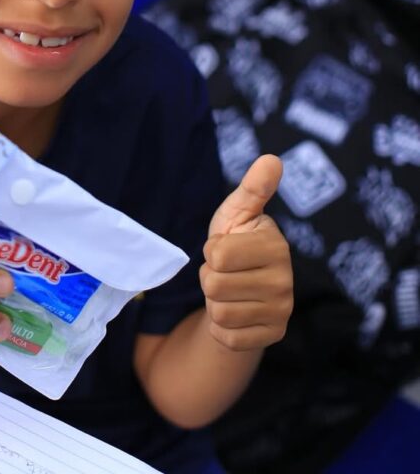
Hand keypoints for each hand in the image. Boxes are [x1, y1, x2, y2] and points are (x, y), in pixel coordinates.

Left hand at [199, 154, 292, 351]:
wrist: (240, 288)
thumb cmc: (235, 242)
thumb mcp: (237, 213)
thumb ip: (252, 188)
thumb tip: (272, 158)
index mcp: (276, 245)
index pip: (217, 255)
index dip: (211, 251)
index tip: (225, 247)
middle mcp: (286, 280)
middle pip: (215, 285)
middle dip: (210, 277)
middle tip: (226, 272)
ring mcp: (282, 311)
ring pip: (219, 312)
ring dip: (214, 301)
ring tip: (230, 290)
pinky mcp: (273, 337)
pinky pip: (227, 336)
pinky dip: (221, 327)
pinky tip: (236, 313)